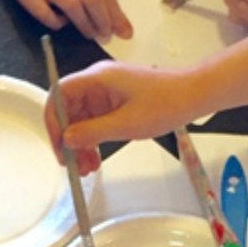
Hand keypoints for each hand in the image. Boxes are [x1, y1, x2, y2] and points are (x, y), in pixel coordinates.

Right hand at [0, 0, 131, 40]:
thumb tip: (109, 11)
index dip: (116, 14)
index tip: (125, 32)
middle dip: (103, 22)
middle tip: (107, 36)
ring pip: (73, 6)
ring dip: (85, 24)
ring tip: (89, 34)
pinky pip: (46, 14)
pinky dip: (57, 22)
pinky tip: (60, 21)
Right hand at [44, 60, 200, 174]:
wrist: (194, 95)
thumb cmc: (165, 103)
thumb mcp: (126, 124)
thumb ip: (93, 132)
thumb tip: (67, 140)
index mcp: (97, 78)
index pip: (59, 94)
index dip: (54, 121)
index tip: (59, 145)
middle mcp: (97, 82)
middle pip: (69, 109)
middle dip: (68, 138)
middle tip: (73, 164)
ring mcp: (107, 92)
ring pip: (81, 119)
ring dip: (81, 143)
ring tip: (86, 168)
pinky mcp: (116, 102)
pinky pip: (96, 122)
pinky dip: (93, 140)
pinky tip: (95, 159)